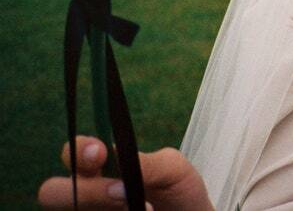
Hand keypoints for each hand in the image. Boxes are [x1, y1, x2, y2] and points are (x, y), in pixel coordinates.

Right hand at [38, 136, 212, 210]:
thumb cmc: (178, 191)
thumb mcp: (173, 170)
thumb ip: (146, 163)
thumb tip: (116, 159)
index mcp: (102, 167)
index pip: (72, 152)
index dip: (78, 150)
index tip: (99, 153)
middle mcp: (87, 193)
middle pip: (51, 192)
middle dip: (86, 190)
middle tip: (123, 193)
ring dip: (103, 208)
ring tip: (148, 210)